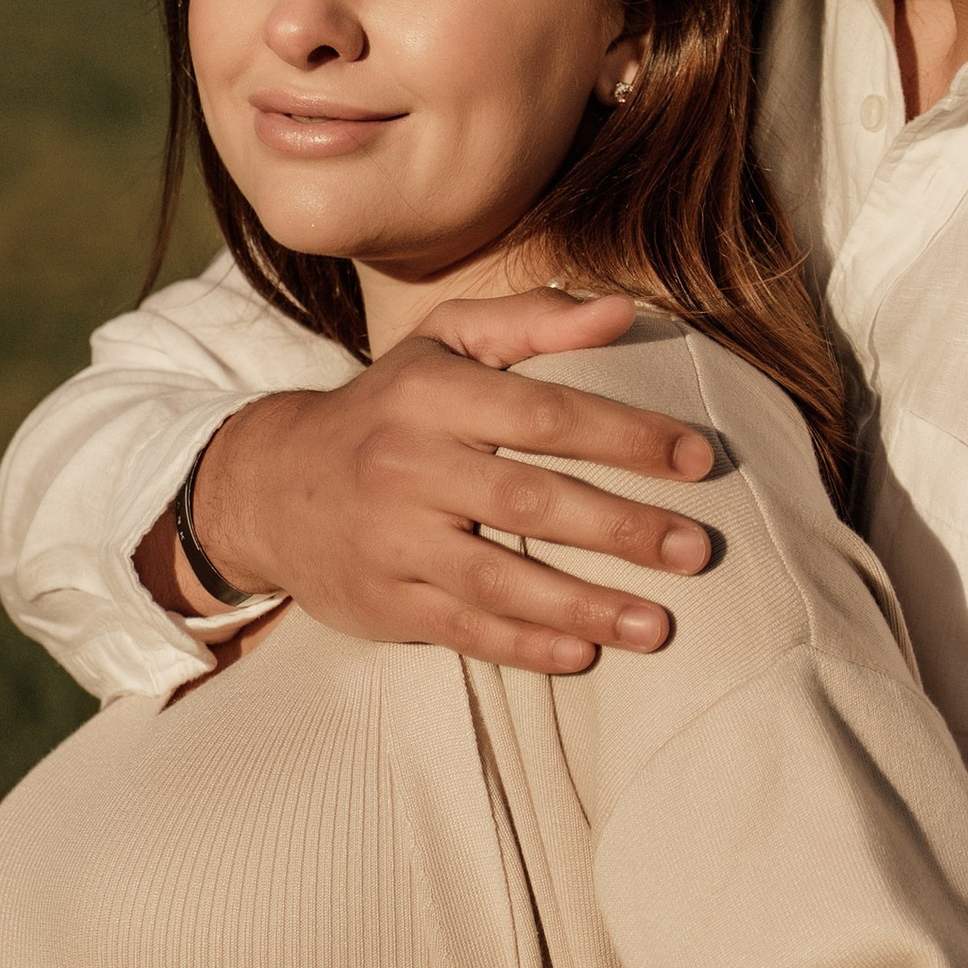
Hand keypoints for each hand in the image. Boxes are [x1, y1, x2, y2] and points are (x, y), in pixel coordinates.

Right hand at [171, 288, 716, 674]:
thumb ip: (532, 321)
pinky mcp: (384, 602)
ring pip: (499, 579)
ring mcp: (393, 540)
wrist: (268, 487)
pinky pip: (464, 629)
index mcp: (433, 394)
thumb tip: (623, 312)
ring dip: (585, 605)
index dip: (626, 436)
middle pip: (530, 500)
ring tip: (657, 626)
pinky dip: (525, 646)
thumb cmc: (386, 408)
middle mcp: (408, 465)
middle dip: (620, 528)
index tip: (699, 459)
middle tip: (695, 551)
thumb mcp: (443, 342)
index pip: (545, 414)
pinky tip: (583, 654)